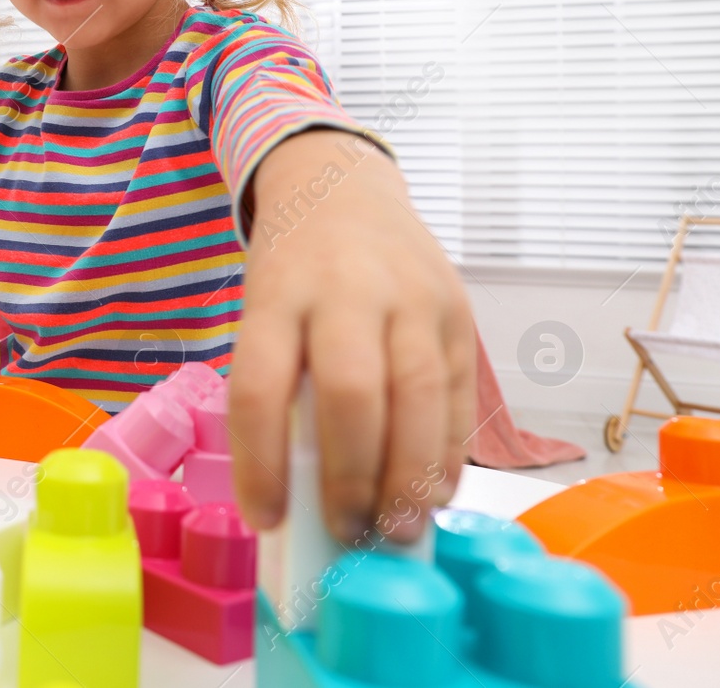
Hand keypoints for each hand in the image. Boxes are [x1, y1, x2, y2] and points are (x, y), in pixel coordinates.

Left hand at [227, 129, 474, 544]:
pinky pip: (460, 394)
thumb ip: (279, 386)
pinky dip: (448, 453)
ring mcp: (410, 297)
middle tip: (348, 533)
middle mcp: (345, 292)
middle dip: (352, 477)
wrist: (342, 187)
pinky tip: (432, 492)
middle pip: (352, 393)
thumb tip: (299, 494)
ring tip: (396, 529)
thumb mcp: (264, 311)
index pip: (259, 387)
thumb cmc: (293, 271)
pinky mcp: (457, 310)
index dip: (262, 463)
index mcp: (277, 296)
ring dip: (410, 477)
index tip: (266, 520)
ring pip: (420, 396)